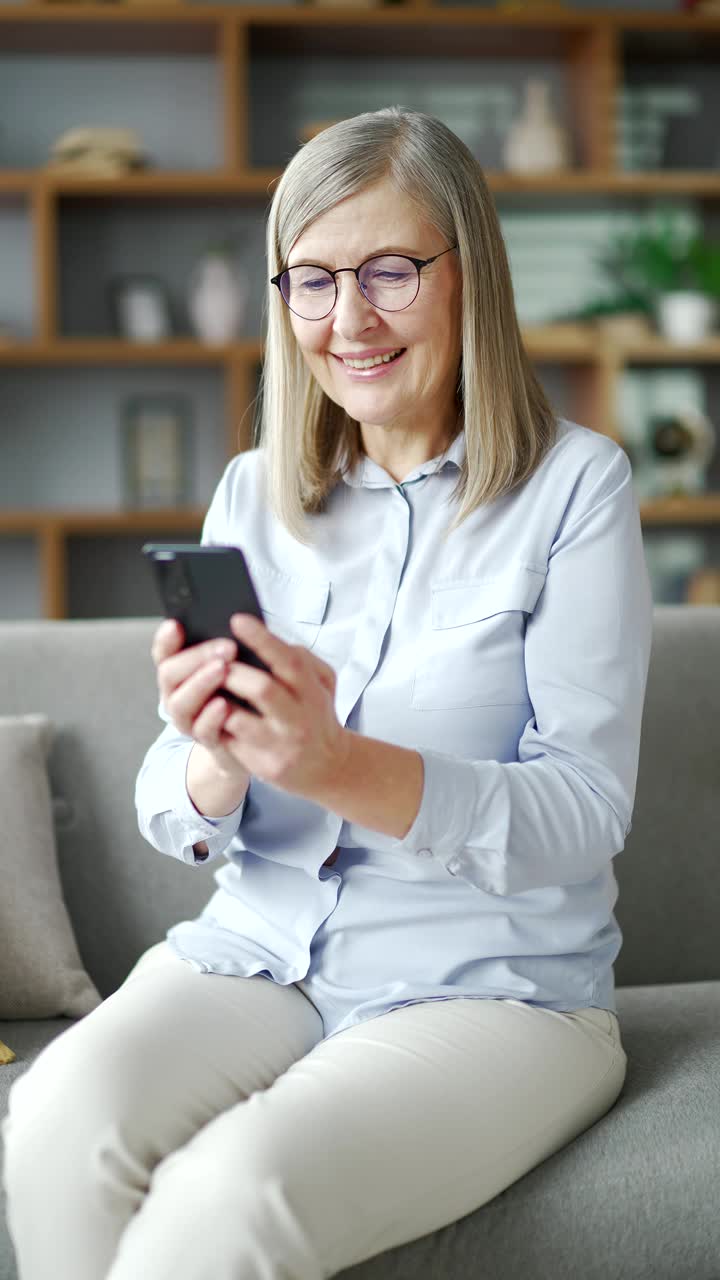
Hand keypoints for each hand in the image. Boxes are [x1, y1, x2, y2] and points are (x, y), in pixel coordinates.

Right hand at [150, 618, 243, 782]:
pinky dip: (211, 716)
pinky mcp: (207, 740)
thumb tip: (236, 620)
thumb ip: (226, 648)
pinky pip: (203, 730)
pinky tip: (224, 703)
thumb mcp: (233, 664)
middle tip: (226, 646)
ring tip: (222, 669)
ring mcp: (188, 719)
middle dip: (195, 657)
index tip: (176, 625)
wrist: (253, 736)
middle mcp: (176, 695)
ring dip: (201, 683)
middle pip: (169, 674)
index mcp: (179, 672)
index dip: (166, 640)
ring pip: (180, 703)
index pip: (163, 653)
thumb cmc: (241, 691)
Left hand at [216, 613, 349, 800]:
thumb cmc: (316, 716)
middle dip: (233, 671)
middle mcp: (298, 719)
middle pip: (262, 688)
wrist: (328, 766)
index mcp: (312, 692)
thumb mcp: (322, 684)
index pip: (288, 661)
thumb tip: (271, 639)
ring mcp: (280, 744)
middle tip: (213, 659)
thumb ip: (302, 660)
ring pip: (239, 718)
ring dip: (218, 699)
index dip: (262, 639)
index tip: (237, 621)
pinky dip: (215, 724)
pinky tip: (207, 712)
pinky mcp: (263, 764)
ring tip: (206, 686)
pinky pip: (231, 741)